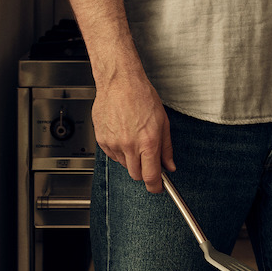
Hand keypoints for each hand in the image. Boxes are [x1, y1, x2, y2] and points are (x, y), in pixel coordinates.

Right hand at [91, 68, 174, 191]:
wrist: (120, 82)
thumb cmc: (141, 96)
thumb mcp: (163, 122)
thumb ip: (166, 148)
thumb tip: (169, 165)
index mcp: (148, 142)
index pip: (151, 177)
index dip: (156, 186)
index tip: (158, 187)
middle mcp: (129, 146)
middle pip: (136, 175)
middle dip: (144, 172)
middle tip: (148, 158)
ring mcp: (113, 144)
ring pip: (124, 165)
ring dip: (131, 159)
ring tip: (134, 138)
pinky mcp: (101, 140)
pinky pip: (112, 155)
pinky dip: (119, 151)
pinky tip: (123, 135)